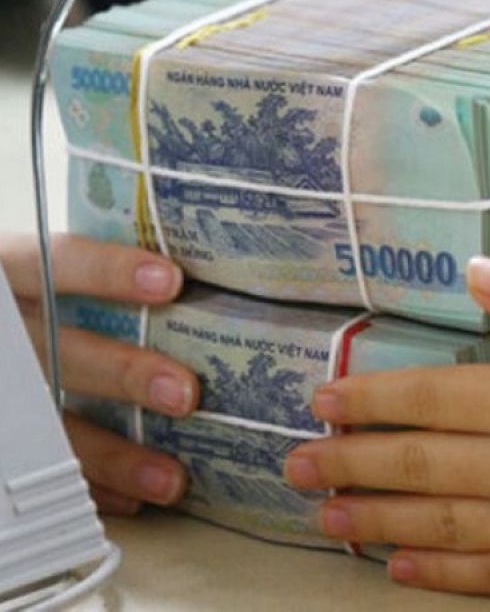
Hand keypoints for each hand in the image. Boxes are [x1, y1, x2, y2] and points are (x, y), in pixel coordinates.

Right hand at [0, 234, 197, 512]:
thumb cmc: (36, 295)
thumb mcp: (46, 274)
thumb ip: (102, 277)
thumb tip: (200, 285)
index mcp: (8, 271)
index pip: (51, 260)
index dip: (108, 270)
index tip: (171, 282)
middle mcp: (2, 328)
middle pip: (57, 349)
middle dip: (124, 373)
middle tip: (185, 392)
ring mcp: (3, 387)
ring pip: (48, 422)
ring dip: (114, 454)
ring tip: (169, 479)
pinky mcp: (6, 436)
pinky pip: (37, 467)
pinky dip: (89, 484)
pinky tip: (133, 497)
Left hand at [286, 260, 489, 598]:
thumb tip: (480, 269)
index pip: (431, 397)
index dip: (370, 397)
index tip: (321, 399)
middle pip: (419, 463)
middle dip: (351, 461)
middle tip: (295, 466)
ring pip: (438, 524)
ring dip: (376, 517)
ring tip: (325, 517)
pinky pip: (487, 578)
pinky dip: (437, 575)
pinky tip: (401, 571)